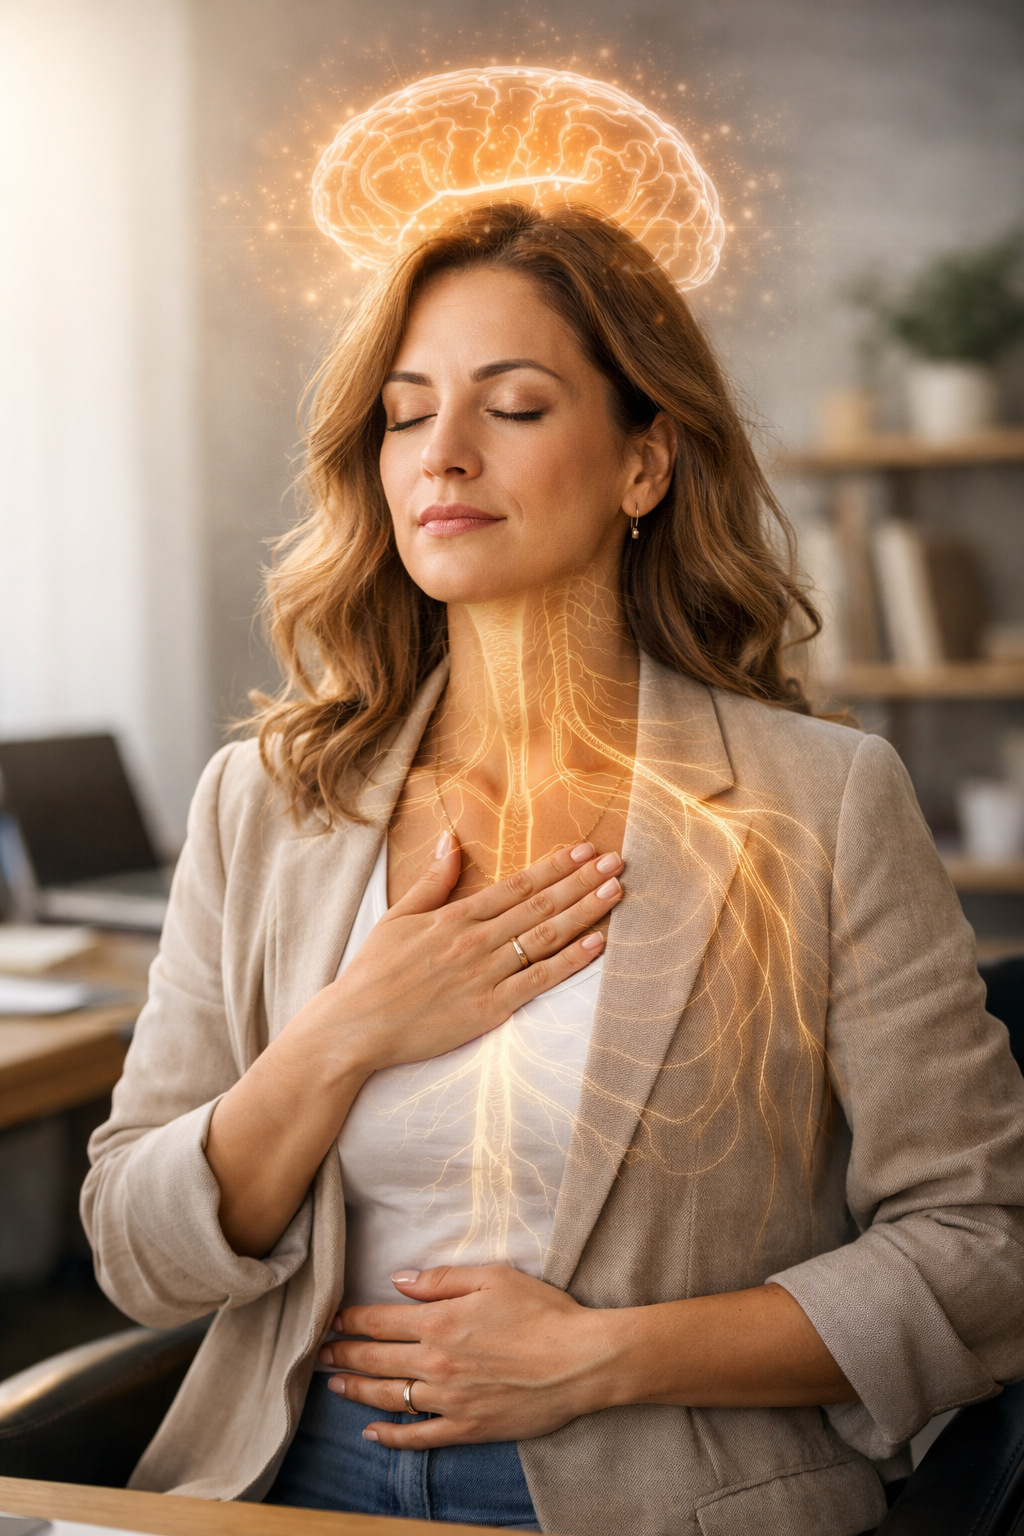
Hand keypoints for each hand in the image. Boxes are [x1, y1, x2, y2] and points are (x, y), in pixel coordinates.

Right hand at [312, 834, 623, 1077]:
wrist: (355, 1025)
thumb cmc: (373, 973)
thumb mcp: (398, 916)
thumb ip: (433, 880)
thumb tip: (452, 840)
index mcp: (456, 915)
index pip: (516, 884)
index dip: (555, 865)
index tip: (584, 849)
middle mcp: (476, 939)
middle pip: (540, 904)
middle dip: (582, 881)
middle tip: (617, 862)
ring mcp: (485, 973)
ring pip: (545, 936)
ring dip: (584, 912)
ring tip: (615, 892)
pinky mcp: (489, 1008)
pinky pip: (538, 980)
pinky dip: (570, 962)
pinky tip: (596, 944)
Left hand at [318, 1264, 607, 1446]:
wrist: (580, 1361)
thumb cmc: (542, 1312)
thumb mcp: (493, 1276)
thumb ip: (442, 1278)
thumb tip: (399, 1280)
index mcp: (439, 1322)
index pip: (379, 1321)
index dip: (350, 1320)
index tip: (331, 1320)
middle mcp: (436, 1363)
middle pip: (375, 1360)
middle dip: (343, 1355)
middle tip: (320, 1354)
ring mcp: (449, 1400)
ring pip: (389, 1398)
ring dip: (357, 1391)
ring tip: (335, 1386)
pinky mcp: (467, 1428)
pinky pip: (419, 1437)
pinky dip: (391, 1437)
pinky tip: (371, 1433)